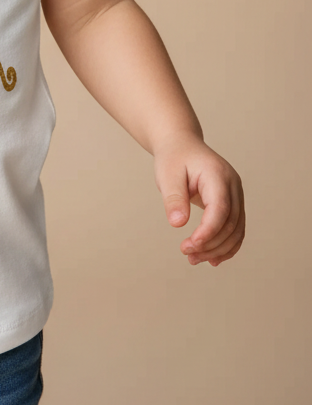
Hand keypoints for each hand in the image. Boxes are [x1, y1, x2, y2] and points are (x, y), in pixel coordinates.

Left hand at [153, 133, 244, 266]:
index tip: (189, 245)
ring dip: (218, 249)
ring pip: (236, 230)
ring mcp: (236, 194)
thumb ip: (174, 198)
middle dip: (210, 244)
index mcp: (217, 174)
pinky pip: (235, 228)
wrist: (182, 145)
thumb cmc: (174, 158)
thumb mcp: (167, 175)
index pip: (220, 209)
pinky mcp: (233, 203)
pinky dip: (226, 245)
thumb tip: (178, 224)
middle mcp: (232, 185)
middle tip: (187, 254)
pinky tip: (212, 258)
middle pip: (231, 223)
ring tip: (194, 259)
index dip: (208, 231)